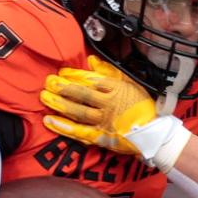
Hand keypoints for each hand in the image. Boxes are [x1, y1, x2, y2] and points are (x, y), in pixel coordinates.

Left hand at [43, 55, 192, 172]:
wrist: (153, 132)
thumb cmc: (142, 106)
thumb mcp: (130, 84)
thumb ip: (110, 72)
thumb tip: (92, 61)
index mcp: (116, 89)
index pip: (91, 79)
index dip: (74, 75)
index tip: (62, 72)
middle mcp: (108, 104)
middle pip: (81, 94)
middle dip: (63, 87)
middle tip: (48, 82)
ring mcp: (104, 121)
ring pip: (78, 111)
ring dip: (59, 104)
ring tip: (44, 97)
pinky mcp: (100, 136)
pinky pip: (79, 132)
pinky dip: (63, 127)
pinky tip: (49, 121)